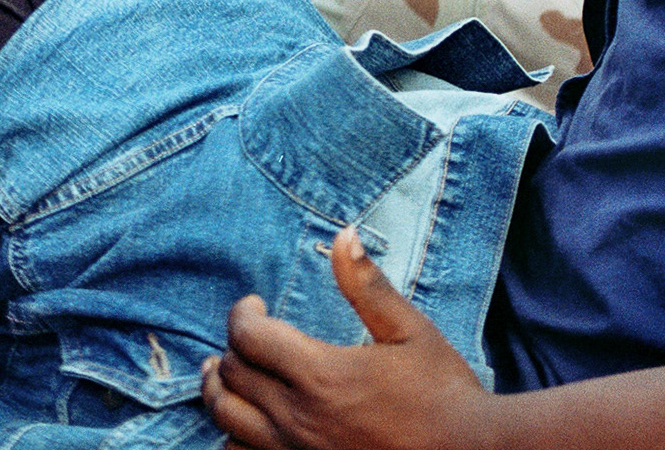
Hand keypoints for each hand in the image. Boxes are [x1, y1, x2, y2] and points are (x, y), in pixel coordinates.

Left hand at [201, 226, 495, 449]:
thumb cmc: (444, 394)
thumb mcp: (411, 331)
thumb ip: (368, 286)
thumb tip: (344, 235)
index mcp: (320, 374)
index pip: (248, 337)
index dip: (242, 313)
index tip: (256, 305)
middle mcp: (297, 419)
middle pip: (232, 377)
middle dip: (231, 349)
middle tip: (242, 337)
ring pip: (227, 421)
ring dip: (220, 393)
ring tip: (226, 376)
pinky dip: (235, 436)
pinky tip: (248, 424)